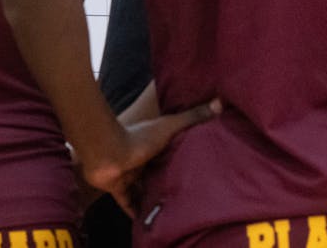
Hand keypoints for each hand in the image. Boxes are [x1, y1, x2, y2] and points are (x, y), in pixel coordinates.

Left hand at [80, 98, 219, 217]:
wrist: (107, 151)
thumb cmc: (138, 137)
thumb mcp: (169, 126)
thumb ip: (192, 117)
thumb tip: (219, 103)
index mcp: (151, 147)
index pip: (166, 156)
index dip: (177, 161)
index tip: (192, 170)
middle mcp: (139, 162)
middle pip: (155, 175)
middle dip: (165, 183)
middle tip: (184, 197)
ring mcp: (127, 176)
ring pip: (141, 191)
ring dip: (151, 200)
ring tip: (169, 214)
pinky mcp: (117, 189)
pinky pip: (127, 204)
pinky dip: (135, 213)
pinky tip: (146, 224)